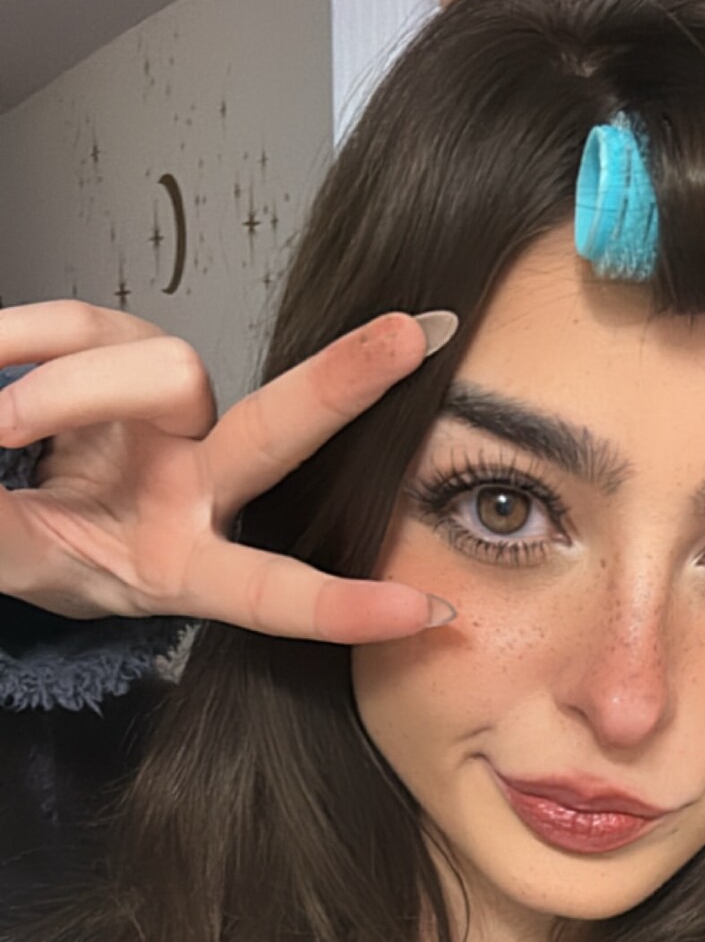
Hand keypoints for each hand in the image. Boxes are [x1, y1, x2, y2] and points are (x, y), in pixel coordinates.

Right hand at [0, 301, 458, 639]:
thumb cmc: (28, 542)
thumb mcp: (21, 562)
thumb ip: (9, 545)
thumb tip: (2, 528)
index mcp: (181, 563)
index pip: (268, 591)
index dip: (339, 609)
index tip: (426, 614)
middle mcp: (195, 483)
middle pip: (275, 433)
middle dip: (341, 385)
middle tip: (409, 337)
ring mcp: (168, 413)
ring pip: (158, 373)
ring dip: (62, 396)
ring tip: (0, 430)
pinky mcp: (127, 346)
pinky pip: (83, 326)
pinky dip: (25, 342)